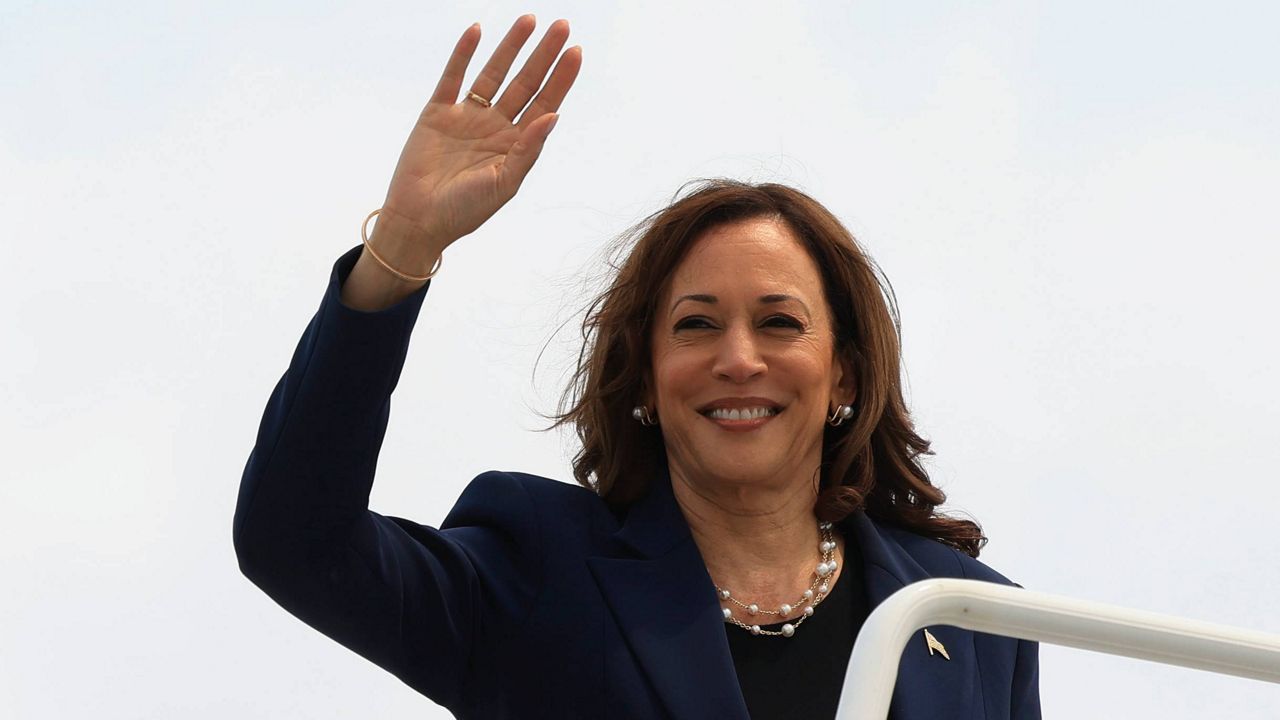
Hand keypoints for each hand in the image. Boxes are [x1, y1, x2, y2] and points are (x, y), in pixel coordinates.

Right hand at [373, 15, 581, 267]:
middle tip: (561, 27)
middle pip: (525, 83)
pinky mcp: (437, 113)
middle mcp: (495, 126)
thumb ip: (528, 149)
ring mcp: (467, 117)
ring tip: (528, 20)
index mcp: (515, 145)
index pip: (544, 104)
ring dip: (510, 47)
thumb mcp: (504, 183)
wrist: (419, 221)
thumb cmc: (464, 212)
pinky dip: (463, 55)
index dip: (560, 79)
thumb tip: (553, 116)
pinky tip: (477, 32)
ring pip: (493, 74)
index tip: (576, 52)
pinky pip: (452, 78)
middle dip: (543, 55)